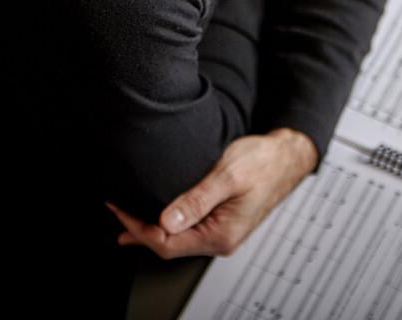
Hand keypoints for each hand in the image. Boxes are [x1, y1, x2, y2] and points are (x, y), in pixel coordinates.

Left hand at [105, 127, 317, 257]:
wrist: (287, 157)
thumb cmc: (263, 162)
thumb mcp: (227, 175)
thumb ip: (196, 200)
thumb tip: (166, 220)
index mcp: (221, 234)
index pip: (167, 242)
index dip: (138, 228)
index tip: (119, 208)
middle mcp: (220, 239)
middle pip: (168, 245)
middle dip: (138, 229)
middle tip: (115, 209)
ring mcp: (221, 232)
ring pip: (176, 238)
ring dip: (150, 227)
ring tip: (125, 216)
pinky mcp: (220, 221)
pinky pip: (187, 229)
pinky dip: (166, 222)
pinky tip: (155, 218)